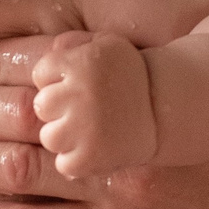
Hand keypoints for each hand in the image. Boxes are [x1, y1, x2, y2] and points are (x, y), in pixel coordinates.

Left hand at [30, 31, 156, 177]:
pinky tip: (95, 149)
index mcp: (83, 63)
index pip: (41, 73)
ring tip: (89, 130)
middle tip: (84, 110)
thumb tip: (41, 49)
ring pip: (50, 137)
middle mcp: (83, 94)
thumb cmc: (129, 76)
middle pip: (43, 105)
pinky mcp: (93, 158)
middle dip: (59, 108)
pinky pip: (65, 164)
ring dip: (66, 136)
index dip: (56, 80)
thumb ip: (73, 43)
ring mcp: (87, 128)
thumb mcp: (107, 46)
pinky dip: (78, 162)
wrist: (167, 111)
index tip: (76, 84)